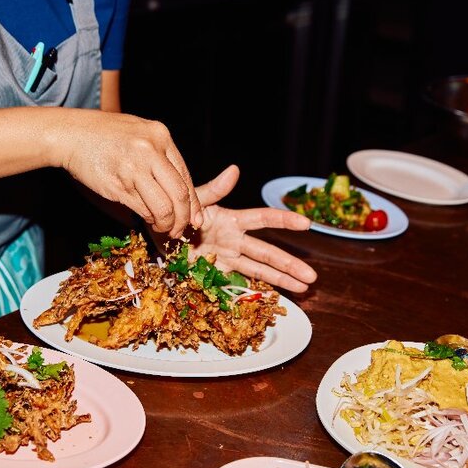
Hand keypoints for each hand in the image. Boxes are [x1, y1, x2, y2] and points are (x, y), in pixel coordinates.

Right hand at [57, 110, 201, 238]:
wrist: (71, 134)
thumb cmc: (104, 134)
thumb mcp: (139, 133)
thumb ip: (159, 155)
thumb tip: (178, 189)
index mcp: (160, 135)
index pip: (185, 176)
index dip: (193, 202)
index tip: (195, 217)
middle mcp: (151, 150)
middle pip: (180, 194)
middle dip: (184, 218)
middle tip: (181, 229)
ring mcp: (134, 168)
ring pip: (164, 207)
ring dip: (167, 224)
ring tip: (164, 228)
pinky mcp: (118, 185)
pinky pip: (143, 209)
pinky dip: (149, 219)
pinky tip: (148, 220)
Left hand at [187, 165, 317, 292]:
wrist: (155, 234)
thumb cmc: (174, 212)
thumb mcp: (192, 200)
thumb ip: (213, 189)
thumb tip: (235, 170)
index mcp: (230, 220)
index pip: (262, 219)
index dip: (284, 221)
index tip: (306, 223)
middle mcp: (234, 240)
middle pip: (267, 252)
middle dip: (290, 263)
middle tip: (312, 275)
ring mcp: (227, 258)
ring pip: (259, 270)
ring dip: (282, 279)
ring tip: (304, 287)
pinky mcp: (216, 273)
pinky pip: (239, 283)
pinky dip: (256, 290)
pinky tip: (276, 297)